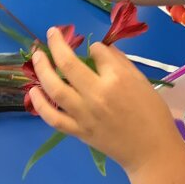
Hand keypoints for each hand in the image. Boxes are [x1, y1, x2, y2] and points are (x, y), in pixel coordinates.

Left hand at [29, 27, 181, 174]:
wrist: (151, 150)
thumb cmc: (151, 112)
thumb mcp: (141, 80)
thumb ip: (119, 62)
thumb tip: (99, 49)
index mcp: (117, 79)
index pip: (97, 52)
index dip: (94, 48)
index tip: (96, 51)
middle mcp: (97, 94)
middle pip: (68, 64)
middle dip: (57, 44)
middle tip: (51, 33)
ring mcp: (84, 114)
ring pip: (55, 88)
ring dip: (42, 69)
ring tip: (37, 56)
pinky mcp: (78, 131)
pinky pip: (53, 118)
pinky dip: (40, 104)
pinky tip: (33, 91)